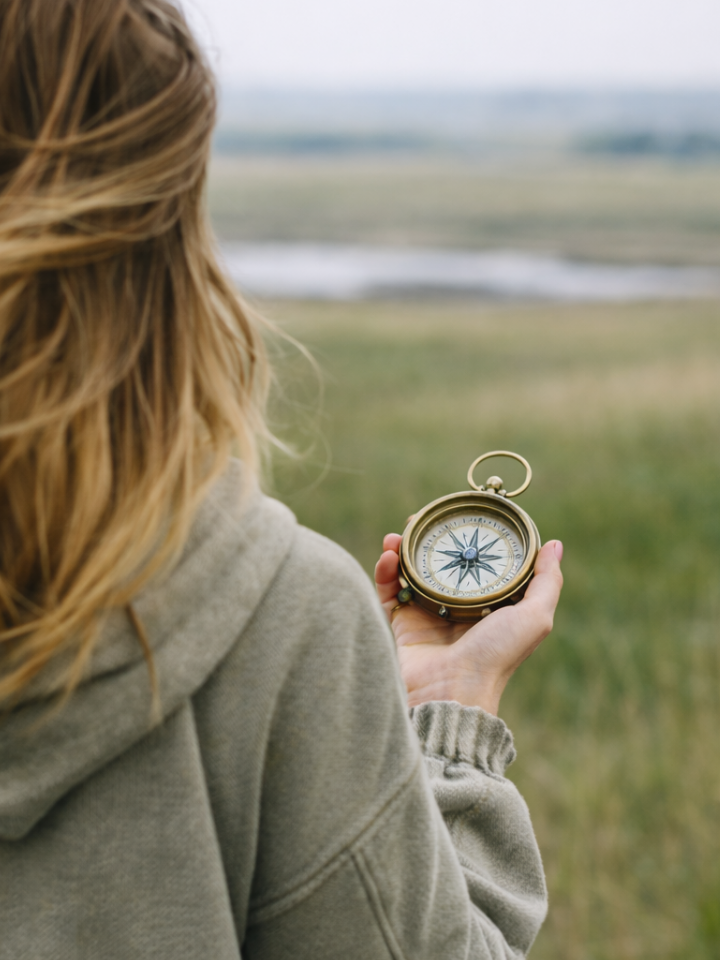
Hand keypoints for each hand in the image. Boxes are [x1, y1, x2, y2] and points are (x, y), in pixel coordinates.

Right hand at [375, 536, 563, 715]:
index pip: (478, 562)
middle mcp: (457, 607)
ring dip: (402, 549)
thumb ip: (546, 581)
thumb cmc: (497, 656)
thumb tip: (554, 544)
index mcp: (488, 604)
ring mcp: (427, 614)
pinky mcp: (401, 624)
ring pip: (410, 571)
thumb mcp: (534, 617)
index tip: (460, 516)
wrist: (452, 692)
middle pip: (440, 562)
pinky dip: (384, 570)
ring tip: (397, 535)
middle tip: (420, 520)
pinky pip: (389, 590)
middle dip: (429, 539)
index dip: (468, 537)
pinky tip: (387, 554)